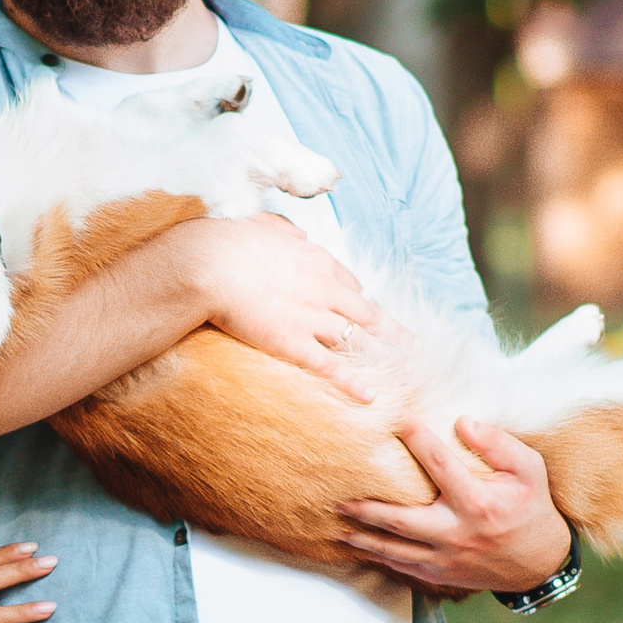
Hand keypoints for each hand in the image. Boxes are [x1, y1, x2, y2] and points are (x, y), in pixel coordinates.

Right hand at [188, 218, 396, 401]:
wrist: (211, 263)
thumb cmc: (230, 241)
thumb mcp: (264, 225)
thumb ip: (283, 229)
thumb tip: (295, 230)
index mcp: (317, 260)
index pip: (349, 283)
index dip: (359, 299)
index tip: (365, 309)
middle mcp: (324, 289)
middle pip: (367, 312)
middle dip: (391, 330)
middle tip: (410, 343)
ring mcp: (312, 317)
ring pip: (354, 339)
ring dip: (376, 356)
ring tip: (396, 371)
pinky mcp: (294, 343)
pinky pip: (331, 366)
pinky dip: (352, 383)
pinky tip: (369, 396)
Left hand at [338, 418, 570, 597]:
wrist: (540, 564)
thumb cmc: (532, 509)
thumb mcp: (529, 470)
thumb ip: (499, 444)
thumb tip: (463, 422)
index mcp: (478, 503)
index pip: (440, 464)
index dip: (418, 439)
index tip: (398, 420)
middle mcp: (456, 532)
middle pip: (399, 519)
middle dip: (366, 507)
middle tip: (338, 495)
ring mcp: (445, 558)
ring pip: (393, 549)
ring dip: (362, 538)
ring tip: (337, 524)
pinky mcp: (440, 574)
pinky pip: (401, 567)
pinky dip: (378, 558)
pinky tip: (359, 547)